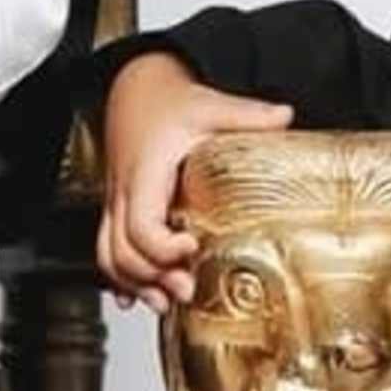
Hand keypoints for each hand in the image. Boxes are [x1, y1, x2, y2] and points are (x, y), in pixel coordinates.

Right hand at [96, 54, 295, 302]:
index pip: (141, 225)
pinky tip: (136, 296)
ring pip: (108, 256)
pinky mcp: (118, 208)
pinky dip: (119, 278)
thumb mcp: (208, 105)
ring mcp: (118, 203)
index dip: (163, 248)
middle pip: (123, 252)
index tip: (192, 246)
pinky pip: (105, 250)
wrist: (136, 89)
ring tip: (166, 301)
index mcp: (145, 173)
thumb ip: (247, 114)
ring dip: (135, 283)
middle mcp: (125, 193)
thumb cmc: (165, 102)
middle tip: (187, 288)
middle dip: (153, 277)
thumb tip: (285, 117)